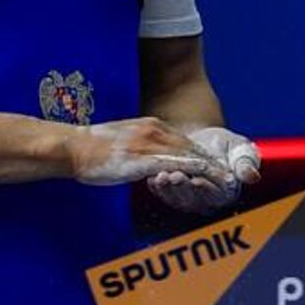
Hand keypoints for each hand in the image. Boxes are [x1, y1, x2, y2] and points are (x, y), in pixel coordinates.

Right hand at [68, 117, 237, 188]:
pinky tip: (208, 177)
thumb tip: (147, 160)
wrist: (73, 147)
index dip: (201, 153)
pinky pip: (176, 164)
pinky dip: (195, 171)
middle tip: (231, 174)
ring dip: (210, 167)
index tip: (216, 165)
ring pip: (189, 154)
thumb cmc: (91, 150)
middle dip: (213, 160)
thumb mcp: (121, 143)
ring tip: (227, 178)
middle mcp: (154, 130)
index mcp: (149, 125)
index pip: (183, 140)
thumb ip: (139, 148)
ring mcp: (150, 143)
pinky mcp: (144, 157)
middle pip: (191, 146)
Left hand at [146, 124, 260, 210]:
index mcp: (227, 192)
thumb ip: (245, 162)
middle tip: (175, 176)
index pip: (217, 195)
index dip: (206, 189)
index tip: (197, 180)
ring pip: (177, 200)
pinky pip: (163, 196)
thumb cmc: (223, 144)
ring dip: (168, 189)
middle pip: (194, 200)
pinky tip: (152, 178)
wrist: (200, 140)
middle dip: (183, 189)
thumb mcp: (239, 148)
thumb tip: (252, 176)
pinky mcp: (172, 197)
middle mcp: (208, 202)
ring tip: (161, 175)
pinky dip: (157, 188)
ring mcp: (189, 201)